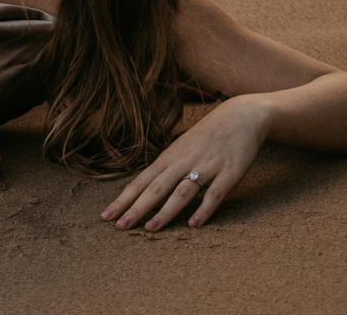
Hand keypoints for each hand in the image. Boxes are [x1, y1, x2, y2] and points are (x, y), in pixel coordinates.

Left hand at [101, 95, 270, 230]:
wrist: (241, 116)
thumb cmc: (207, 136)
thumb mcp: (181, 148)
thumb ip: (166, 168)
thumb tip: (146, 187)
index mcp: (169, 158)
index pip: (141, 182)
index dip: (123, 200)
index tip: (106, 216)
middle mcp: (183, 162)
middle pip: (155, 188)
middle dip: (136, 208)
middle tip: (119, 226)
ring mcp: (205, 167)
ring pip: (181, 192)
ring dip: (165, 212)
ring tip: (150, 229)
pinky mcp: (229, 173)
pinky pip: (214, 193)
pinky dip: (203, 209)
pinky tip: (193, 224)